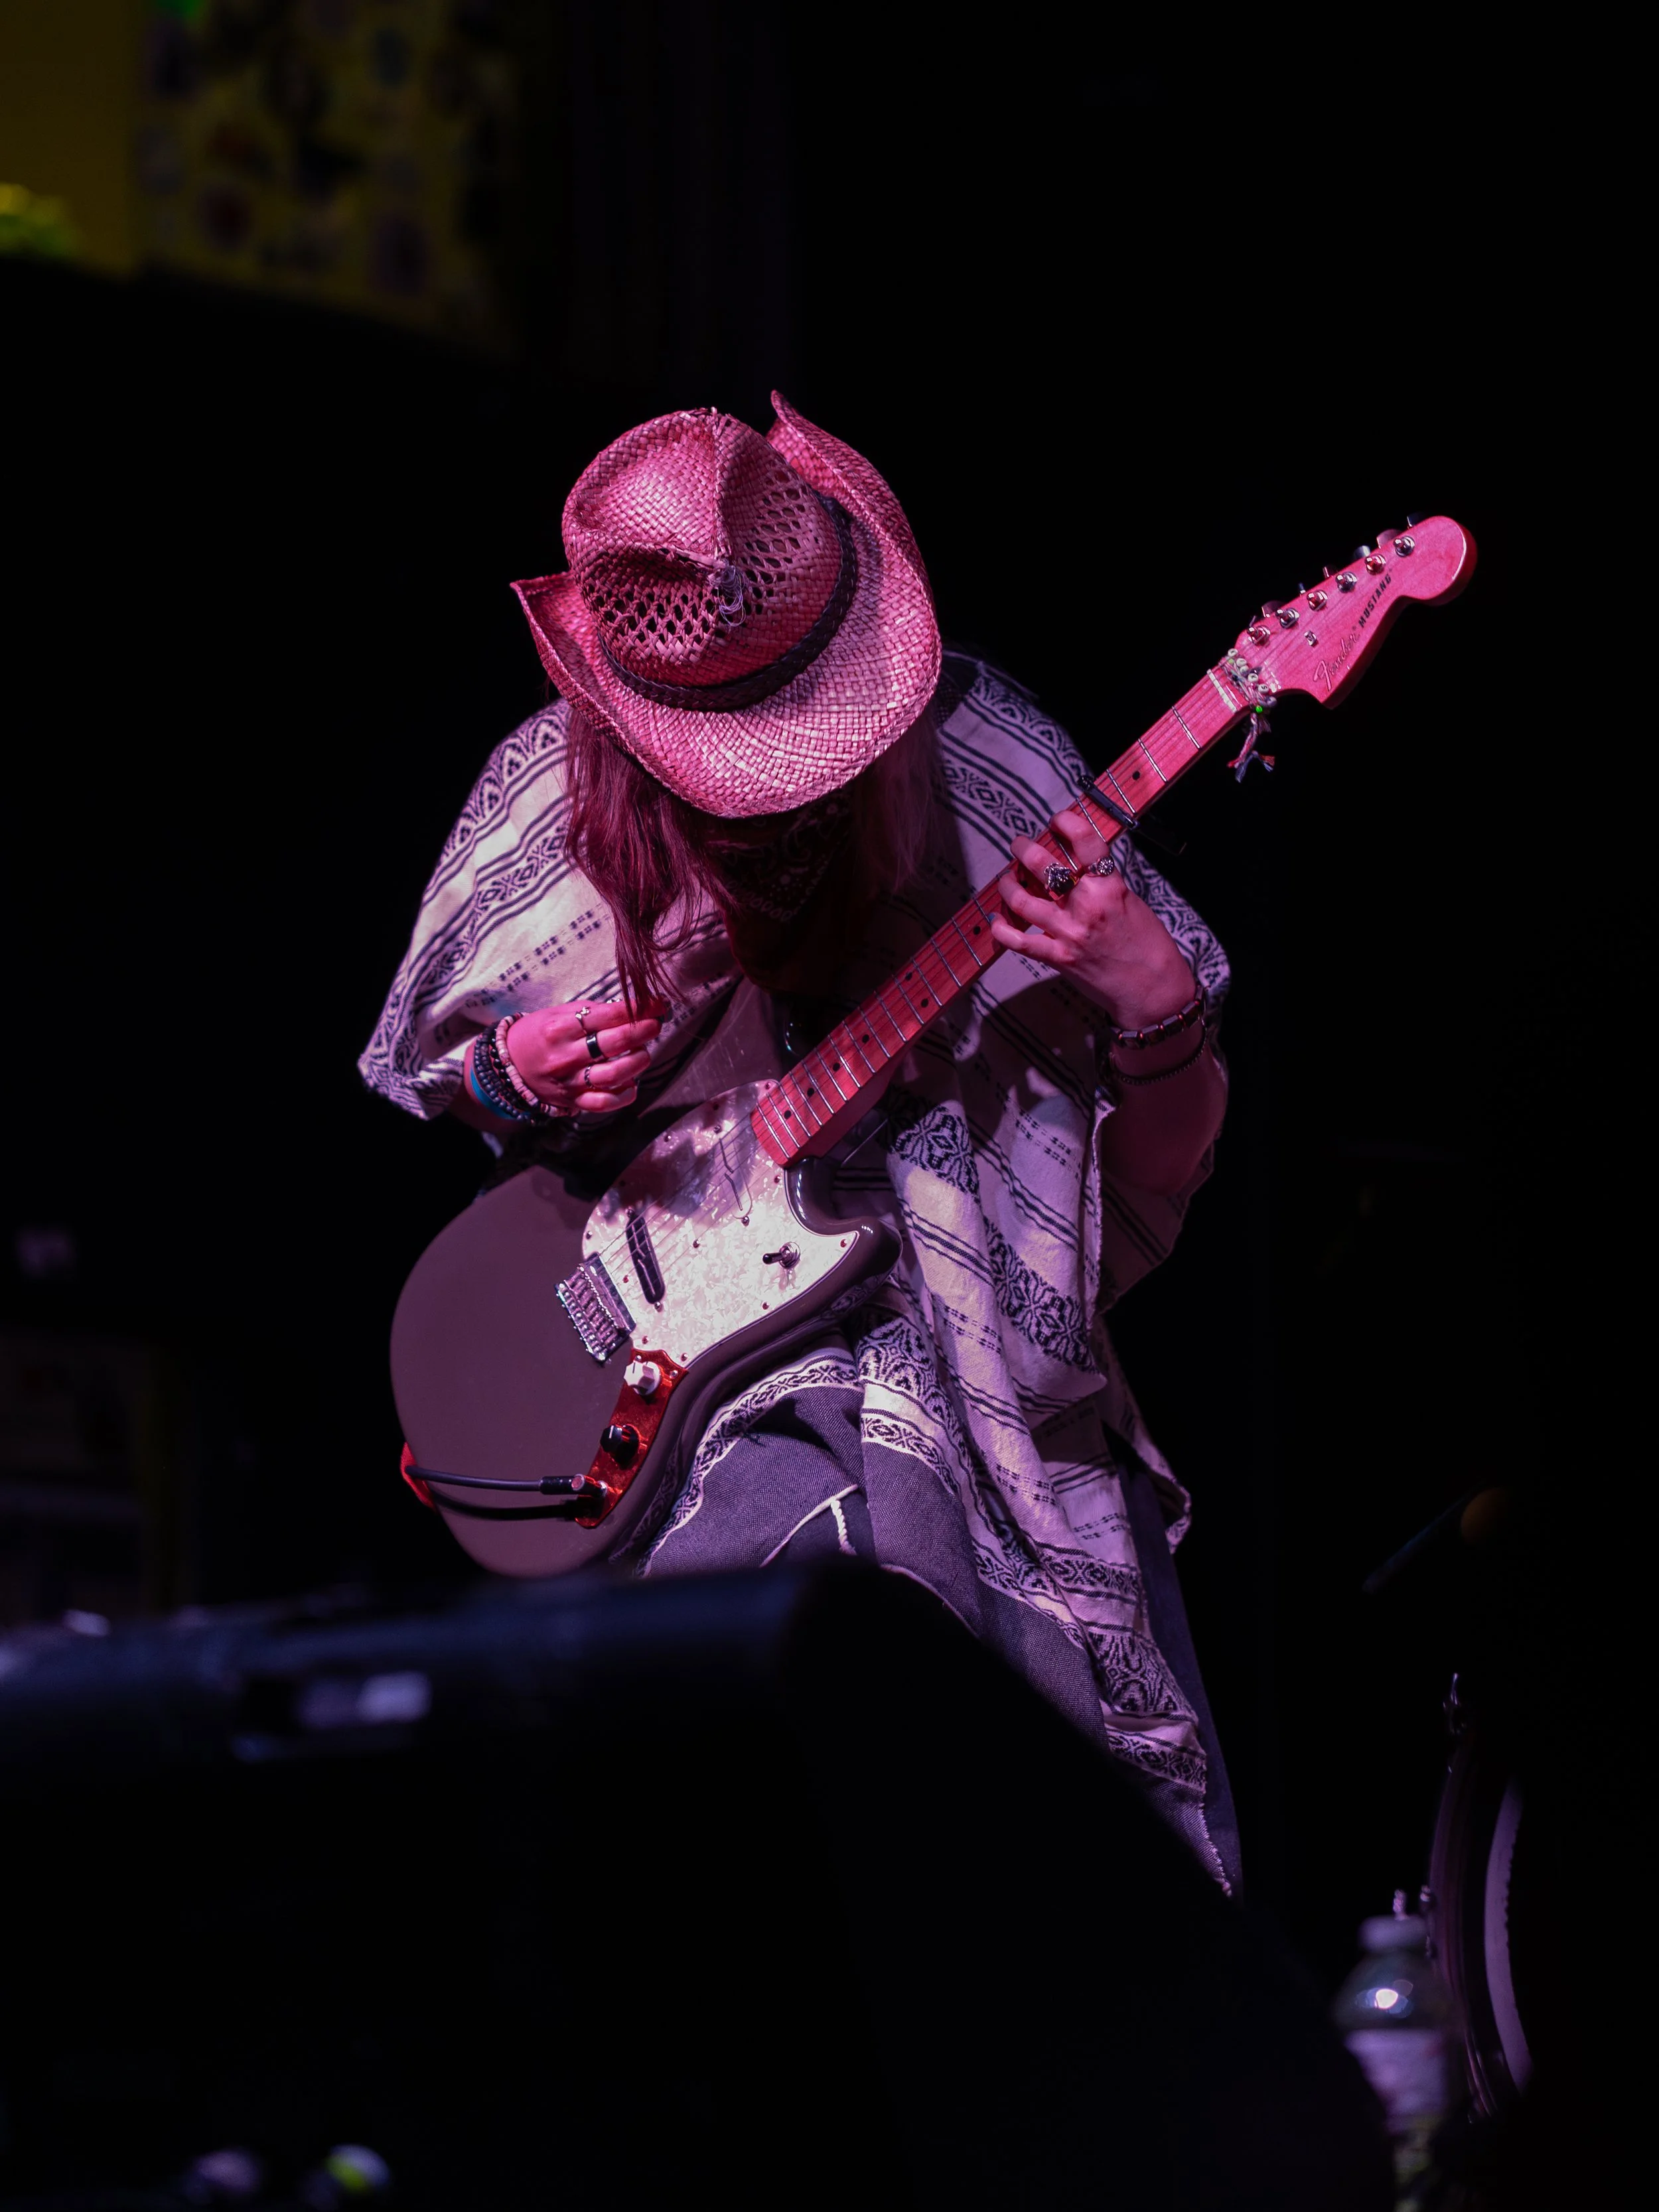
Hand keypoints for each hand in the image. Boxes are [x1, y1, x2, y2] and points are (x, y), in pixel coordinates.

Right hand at [501, 998, 660, 1116]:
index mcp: (560, 1028)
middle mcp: (565, 1055)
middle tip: (655, 1024)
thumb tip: (631, 1008)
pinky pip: (605, 1102)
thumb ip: (592, 1012)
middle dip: (643, 1031)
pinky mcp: (573, 1101)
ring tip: (642, 1052)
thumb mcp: (557, 1013)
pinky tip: (632, 1082)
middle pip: (615, 1043)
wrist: (508, 1066)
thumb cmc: (537, 1034)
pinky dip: (625, 1094)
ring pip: (615, 1074)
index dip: (638, 1009)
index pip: (607, 1016)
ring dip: (638, 1061)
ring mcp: (570, 1081)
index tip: (657, 1004)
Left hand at [991, 810, 1195, 1028]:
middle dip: (1024, 849)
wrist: (1153, 989)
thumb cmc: (1149, 946)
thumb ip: (1104, 884)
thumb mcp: (1132, 902)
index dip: (1066, 823)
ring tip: (1005, 879)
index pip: (1084, 842)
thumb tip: (1080, 868)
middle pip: (1043, 865)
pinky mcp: (1058, 958)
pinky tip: (996, 921)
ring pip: (1022, 899)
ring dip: (1007, 885)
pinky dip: (1002, 929)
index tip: (1057, 820)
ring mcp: (1069, 933)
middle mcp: (1087, 906)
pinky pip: (1019, 941)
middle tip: (1018, 845)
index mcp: (1110, 887)